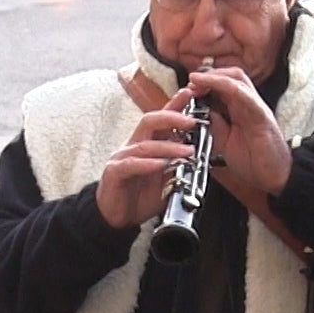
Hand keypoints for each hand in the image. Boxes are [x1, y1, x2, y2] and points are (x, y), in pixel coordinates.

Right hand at [95, 105, 198, 230]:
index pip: (162, 119)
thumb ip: (179, 166)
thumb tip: (199, 157)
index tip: (191, 94)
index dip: (175, 105)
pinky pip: (131, 164)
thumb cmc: (140, 196)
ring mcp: (122, 157)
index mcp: (147, 143)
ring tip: (187, 150)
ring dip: (168, 146)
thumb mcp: (166, 180)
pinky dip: (147, 164)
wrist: (117, 218)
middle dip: (172, 117)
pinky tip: (161, 164)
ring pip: (145, 144)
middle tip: (192, 121)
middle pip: (150, 121)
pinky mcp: (114, 172)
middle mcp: (134, 145)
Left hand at [186, 66, 290, 195]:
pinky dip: (231, 89)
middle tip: (191, 81)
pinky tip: (218, 86)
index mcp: (240, 109)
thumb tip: (196, 112)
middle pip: (231, 75)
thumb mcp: (224, 141)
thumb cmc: (254, 160)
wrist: (276, 177)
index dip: (204, 81)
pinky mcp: (263, 118)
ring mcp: (257, 109)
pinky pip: (248, 98)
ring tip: (198, 80)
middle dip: (209, 74)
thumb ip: (213, 125)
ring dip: (216, 77)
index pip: (223, 84)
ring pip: (238, 80)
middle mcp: (249, 104)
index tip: (187, 87)